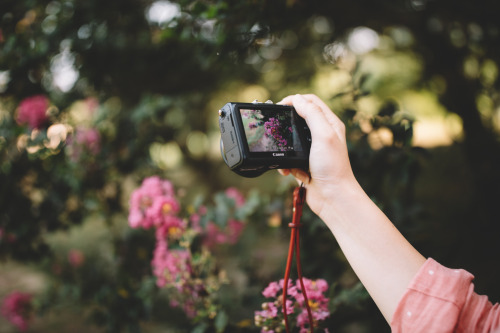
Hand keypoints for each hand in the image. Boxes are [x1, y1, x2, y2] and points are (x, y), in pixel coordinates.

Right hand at [278, 94, 358, 217]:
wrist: (333, 198)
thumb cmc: (332, 167)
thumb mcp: (323, 135)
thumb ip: (311, 114)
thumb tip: (297, 99)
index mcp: (330, 124)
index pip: (311, 101)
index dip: (295, 100)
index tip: (280, 106)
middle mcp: (323, 135)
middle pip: (299, 119)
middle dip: (286, 123)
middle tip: (275, 126)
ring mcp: (313, 151)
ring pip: (291, 140)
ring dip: (285, 148)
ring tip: (285, 154)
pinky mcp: (305, 164)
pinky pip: (289, 159)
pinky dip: (286, 165)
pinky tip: (289, 171)